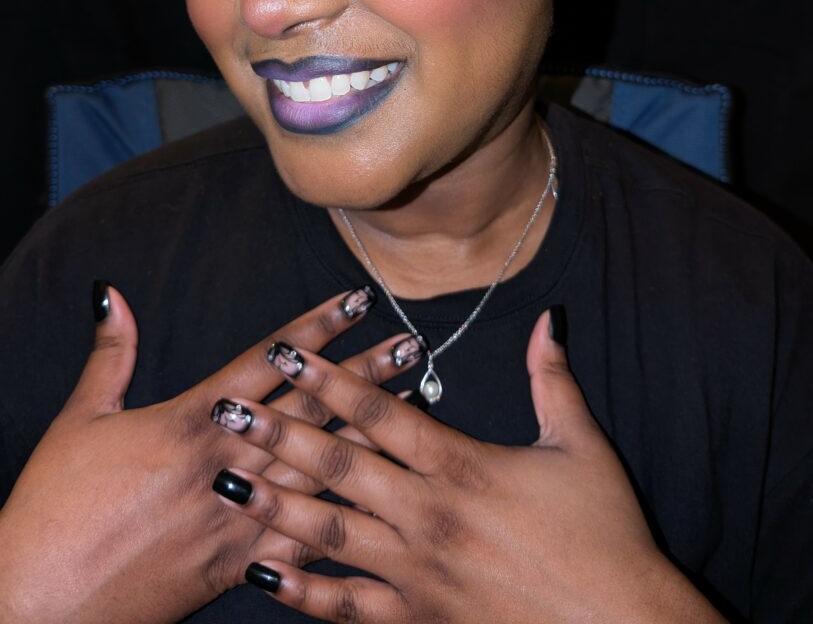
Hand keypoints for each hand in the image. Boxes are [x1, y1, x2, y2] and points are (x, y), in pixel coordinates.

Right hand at [0, 283, 416, 623]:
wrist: (39, 605)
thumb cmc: (53, 510)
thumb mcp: (78, 420)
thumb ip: (110, 355)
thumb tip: (109, 293)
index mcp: (191, 420)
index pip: (269, 361)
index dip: (316, 327)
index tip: (356, 299)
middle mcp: (226, 462)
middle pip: (311, 407)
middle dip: (365, 372)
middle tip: (413, 342)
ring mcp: (238, 515)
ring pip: (321, 465)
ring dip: (370, 431)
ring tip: (415, 401)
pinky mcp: (237, 563)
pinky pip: (303, 535)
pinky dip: (345, 508)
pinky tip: (382, 490)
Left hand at [211, 310, 725, 622]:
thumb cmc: (605, 531)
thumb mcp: (581, 444)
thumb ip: (553, 378)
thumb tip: (549, 318)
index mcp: (462, 466)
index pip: (378, 413)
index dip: (328, 379)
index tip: (285, 354)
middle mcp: (427, 515)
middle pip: (337, 465)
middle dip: (278, 432)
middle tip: (228, 411)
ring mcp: (417, 572)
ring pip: (329, 531)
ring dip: (274, 503)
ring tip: (227, 479)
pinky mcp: (419, 618)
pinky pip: (347, 606)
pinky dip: (302, 590)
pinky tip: (262, 571)